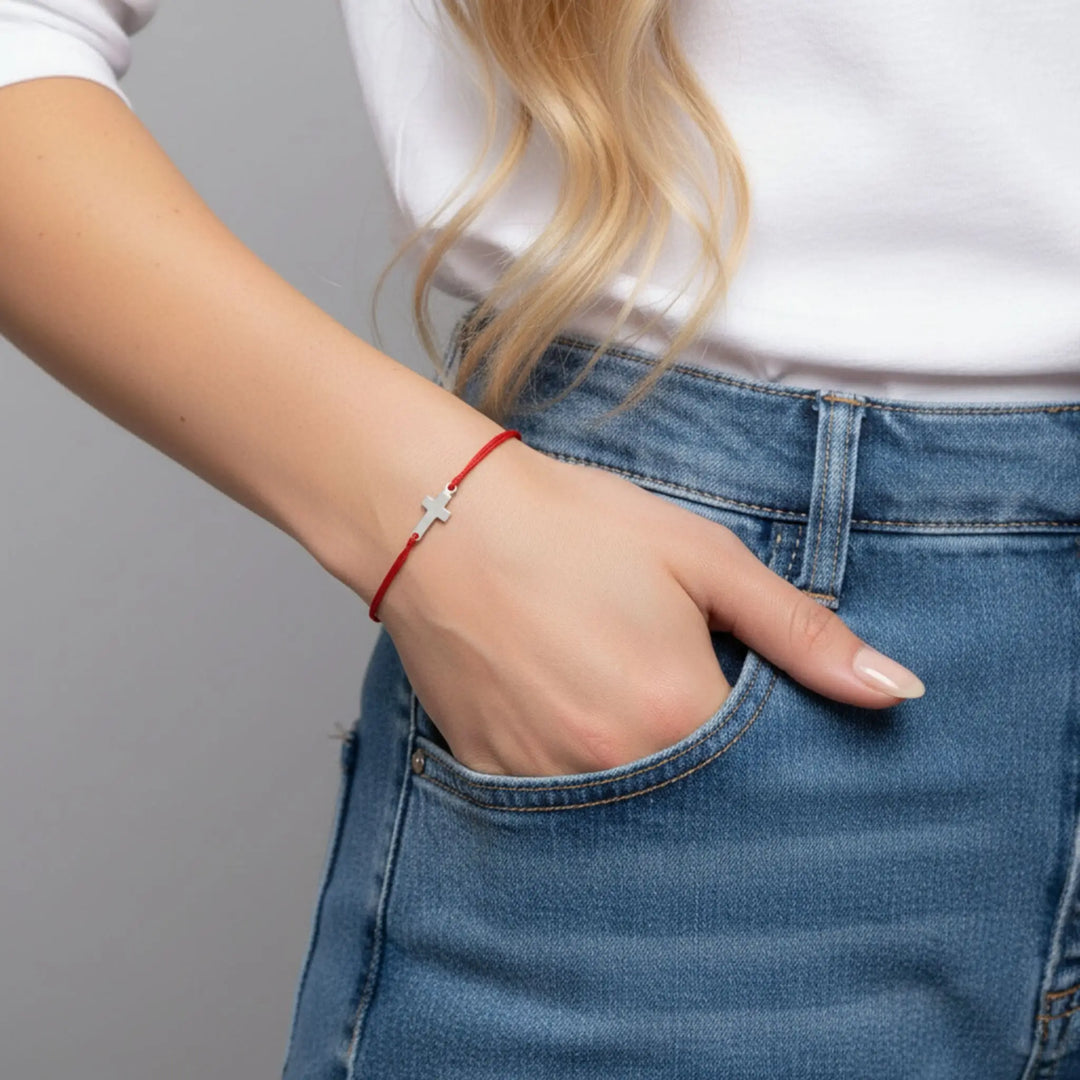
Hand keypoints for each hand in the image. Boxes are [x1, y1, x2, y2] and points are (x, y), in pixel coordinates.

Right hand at [376, 438, 923, 776]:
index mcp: (678, 711)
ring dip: (634, 758)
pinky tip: (560, 697)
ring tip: (603, 678)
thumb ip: (800, 633)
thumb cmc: (575, 526)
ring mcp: (544, 778)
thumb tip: (895, 689)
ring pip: (624, 803)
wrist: (442, 516)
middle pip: (696, 792)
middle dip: (698, 746)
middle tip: (657, 673)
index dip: (761, 727)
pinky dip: (573, 760)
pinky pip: (553, 799)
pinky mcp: (491, 771)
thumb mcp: (703, 559)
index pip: (764, 767)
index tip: (735, 687)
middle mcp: (614, 765)